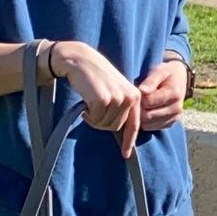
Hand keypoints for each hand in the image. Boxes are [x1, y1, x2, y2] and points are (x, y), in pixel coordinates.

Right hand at [50, 41, 141, 157]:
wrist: (81, 61)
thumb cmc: (96, 77)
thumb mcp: (115, 90)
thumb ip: (121, 107)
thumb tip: (119, 130)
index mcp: (135, 96)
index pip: (134, 124)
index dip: (128, 141)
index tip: (125, 154)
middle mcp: (130, 97)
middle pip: (115, 127)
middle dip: (102, 123)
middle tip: (92, 110)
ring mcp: (117, 98)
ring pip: (104, 124)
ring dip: (94, 118)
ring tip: (90, 103)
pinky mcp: (103, 99)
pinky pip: (94, 118)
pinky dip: (87, 114)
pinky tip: (85, 102)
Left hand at [137, 58, 188, 132]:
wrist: (179, 78)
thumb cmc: (166, 73)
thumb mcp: (159, 71)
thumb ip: (151, 81)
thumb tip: (142, 91)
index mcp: (174, 94)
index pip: (148, 102)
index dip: (138, 98)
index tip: (135, 92)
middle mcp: (177, 108)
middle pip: (147, 116)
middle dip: (138, 109)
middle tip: (135, 100)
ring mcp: (174, 118)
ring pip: (148, 124)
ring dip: (141, 116)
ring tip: (140, 105)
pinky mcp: (171, 123)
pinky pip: (152, 128)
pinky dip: (146, 121)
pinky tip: (145, 111)